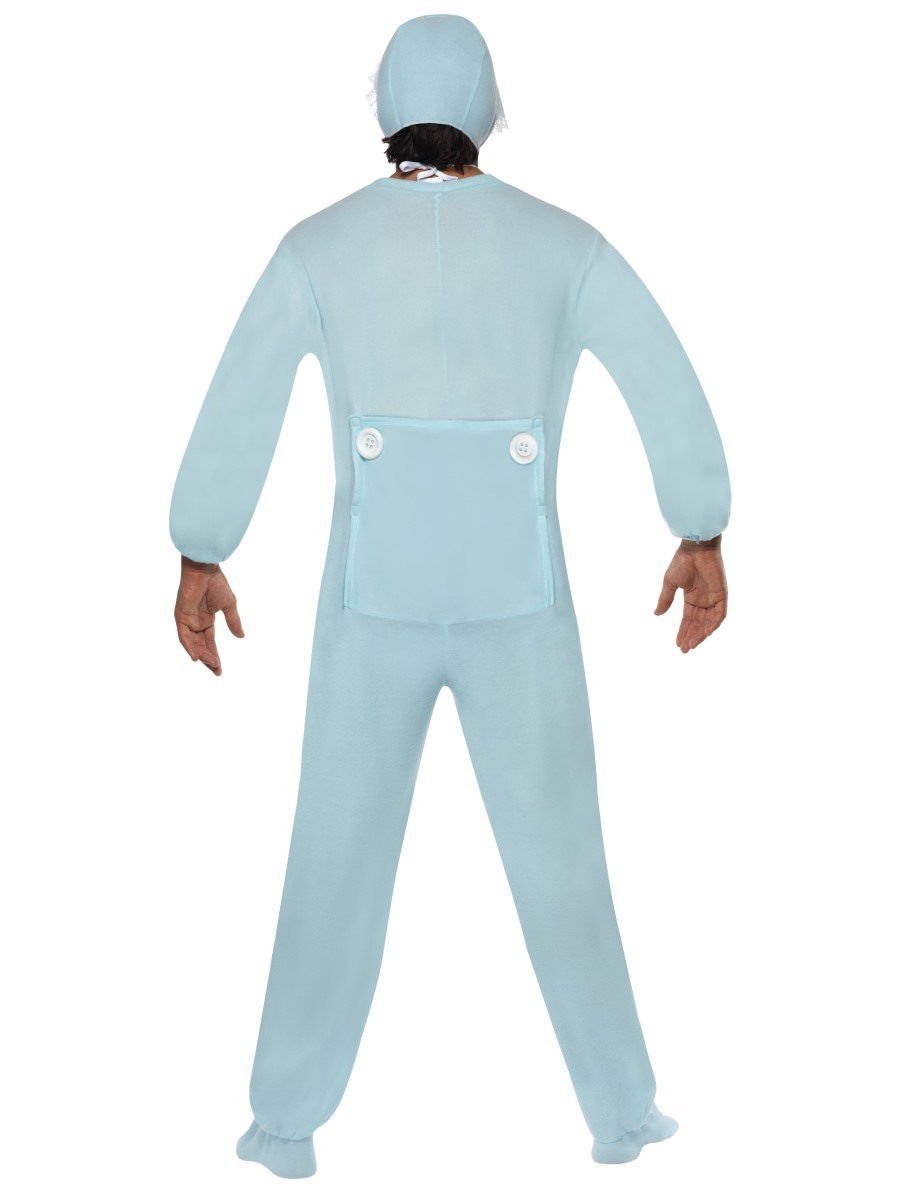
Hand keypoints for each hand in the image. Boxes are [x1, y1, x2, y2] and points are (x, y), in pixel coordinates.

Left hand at [174, 556, 244, 674]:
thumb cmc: (216, 584)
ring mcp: (188, 620)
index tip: (220, 669)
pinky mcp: (181, 616)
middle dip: (208, 659)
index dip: (214, 655)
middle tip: (217, 671)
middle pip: (201, 646)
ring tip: (212, 664)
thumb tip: (241, 637)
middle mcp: (196, 622)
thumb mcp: (229, 606)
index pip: (210, 642)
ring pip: (193, 644)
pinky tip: (196, 657)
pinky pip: (184, 636)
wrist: (205, 571)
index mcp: (206, 620)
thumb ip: (233, 622)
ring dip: (202, 655)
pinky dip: (189, 647)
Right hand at [654, 535, 727, 653]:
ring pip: (708, 622)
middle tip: (684, 649)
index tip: (677, 644)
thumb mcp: (670, 583)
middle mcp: (703, 600)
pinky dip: (713, 625)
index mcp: (692, 597)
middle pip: (698, 624)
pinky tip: (704, 634)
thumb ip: (665, 599)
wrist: (695, 548)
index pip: (688, 619)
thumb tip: (656, 614)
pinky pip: (719, 614)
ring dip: (701, 634)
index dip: (683, 631)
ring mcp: (713, 598)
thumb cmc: (682, 562)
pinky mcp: (721, 595)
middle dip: (691, 636)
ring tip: (692, 645)